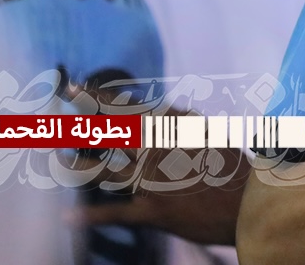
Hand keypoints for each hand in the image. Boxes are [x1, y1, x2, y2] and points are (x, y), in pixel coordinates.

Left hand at [64, 84, 245, 245]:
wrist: (249, 203)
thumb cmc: (229, 168)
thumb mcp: (208, 136)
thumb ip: (181, 122)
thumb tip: (164, 107)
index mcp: (172, 132)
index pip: (130, 109)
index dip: (100, 98)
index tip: (77, 86)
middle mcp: (158, 152)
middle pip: (113, 130)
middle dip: (84, 113)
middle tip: (60, 99)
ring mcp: (153, 182)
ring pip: (106, 172)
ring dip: (77, 167)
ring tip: (55, 160)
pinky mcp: (154, 212)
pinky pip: (117, 213)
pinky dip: (91, 217)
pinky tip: (66, 218)